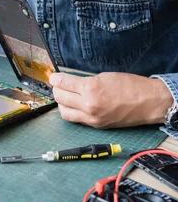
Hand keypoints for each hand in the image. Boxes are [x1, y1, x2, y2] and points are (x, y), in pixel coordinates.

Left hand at [48, 71, 172, 128]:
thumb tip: (69, 82)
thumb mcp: (103, 76)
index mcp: (90, 89)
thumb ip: (84, 81)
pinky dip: (71, 112)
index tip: (53, 77)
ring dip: (61, 103)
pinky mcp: (96, 125)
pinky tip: (74, 105)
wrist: (147, 102)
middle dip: (56, 90)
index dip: (55, 79)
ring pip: (64, 112)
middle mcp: (89, 105)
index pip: (63, 84)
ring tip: (65, 96)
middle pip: (60, 98)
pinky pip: (76, 119)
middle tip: (58, 85)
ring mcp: (92, 118)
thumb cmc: (129, 85)